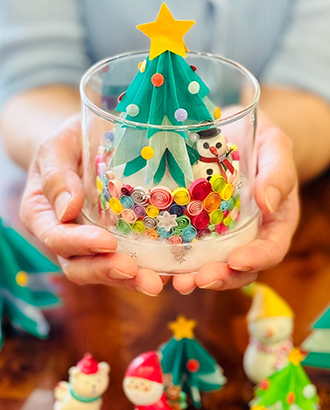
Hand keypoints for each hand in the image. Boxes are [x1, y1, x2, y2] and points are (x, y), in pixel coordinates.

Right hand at [21, 115, 163, 295]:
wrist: (84, 144)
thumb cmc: (67, 143)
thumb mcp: (56, 148)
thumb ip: (57, 175)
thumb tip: (67, 210)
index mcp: (43, 214)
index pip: (57, 238)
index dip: (81, 244)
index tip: (107, 242)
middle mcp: (65, 235)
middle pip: (80, 265)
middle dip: (107, 271)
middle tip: (135, 273)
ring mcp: (91, 241)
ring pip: (106, 268)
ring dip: (129, 280)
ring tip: (155, 283)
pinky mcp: (116, 239)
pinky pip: (128, 258)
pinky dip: (146, 268)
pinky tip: (167, 270)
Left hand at [172, 111, 299, 293]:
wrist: (234, 134)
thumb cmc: (261, 141)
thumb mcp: (274, 148)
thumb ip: (277, 172)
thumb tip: (268, 203)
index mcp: (274, 220)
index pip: (271, 248)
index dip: (256, 259)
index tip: (236, 261)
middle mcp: (249, 234)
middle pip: (240, 267)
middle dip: (220, 277)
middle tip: (197, 280)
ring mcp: (223, 233)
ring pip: (213, 263)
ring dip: (196, 276)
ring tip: (177, 281)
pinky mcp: (199, 227)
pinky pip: (190, 247)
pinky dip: (177, 260)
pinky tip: (159, 265)